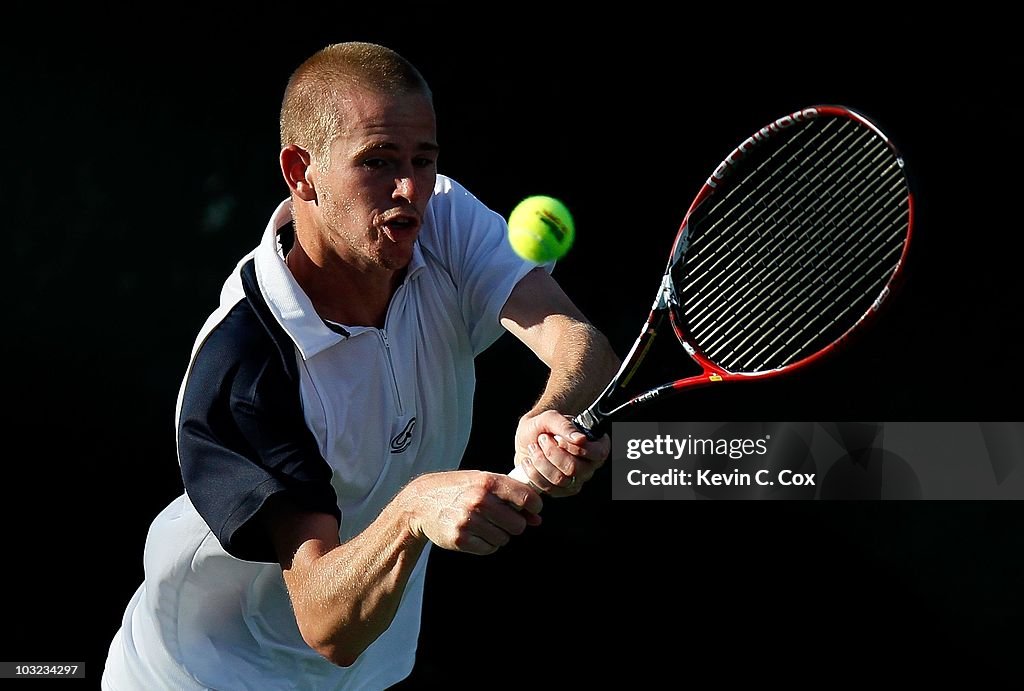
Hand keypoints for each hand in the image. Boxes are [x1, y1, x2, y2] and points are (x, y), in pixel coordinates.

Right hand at [404, 471, 542, 554]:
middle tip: (501, 518)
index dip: (534, 507)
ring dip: (498, 534)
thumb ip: (511, 495)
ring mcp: (469, 521)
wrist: (421, 503)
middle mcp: (479, 500)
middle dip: (514, 524)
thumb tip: (537, 519)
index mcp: (488, 482)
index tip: (531, 510)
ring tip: (483, 523)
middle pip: (518, 525)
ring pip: (504, 539)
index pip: (526, 498)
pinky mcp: (460, 539)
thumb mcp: (483, 482)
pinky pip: (489, 549)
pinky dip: (486, 544)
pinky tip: (474, 533)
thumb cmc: (458, 489)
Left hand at [513, 410, 609, 496]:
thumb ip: (565, 425)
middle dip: (552, 452)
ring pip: (560, 479)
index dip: (576, 448)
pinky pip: (548, 488)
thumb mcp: (550, 417)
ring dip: (541, 461)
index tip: (559, 439)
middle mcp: (589, 465)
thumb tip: (580, 439)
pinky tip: (528, 462)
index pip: (597, 453)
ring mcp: (576, 480)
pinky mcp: (560, 491)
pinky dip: (533, 473)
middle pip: (574, 468)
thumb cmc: (543, 426)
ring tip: (533, 447)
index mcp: (596, 446)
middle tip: (542, 438)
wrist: (527, 438)